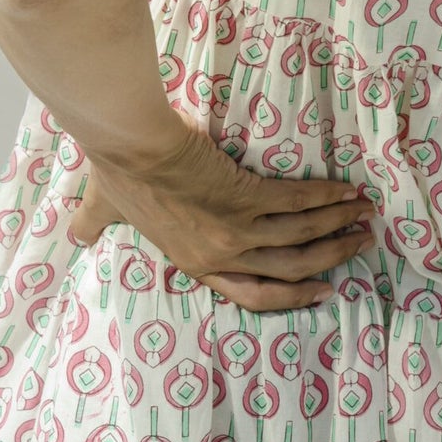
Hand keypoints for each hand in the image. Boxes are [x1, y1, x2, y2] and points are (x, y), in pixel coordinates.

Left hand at [67, 117, 376, 313]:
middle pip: (289, 269)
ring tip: (366, 218)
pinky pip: (297, 202)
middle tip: (359, 247)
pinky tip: (350, 192)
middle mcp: (219, 254)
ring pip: (300, 238)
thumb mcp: (104, 210)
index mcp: (193, 263)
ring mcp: (235, 228)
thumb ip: (94, 225)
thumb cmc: (115, 172)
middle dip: (329, 260)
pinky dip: (327, 198)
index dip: (291, 296)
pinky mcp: (245, 196)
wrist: (130, 145)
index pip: (251, 294)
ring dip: (338, 227)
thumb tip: (75, 234)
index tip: (319, 290)